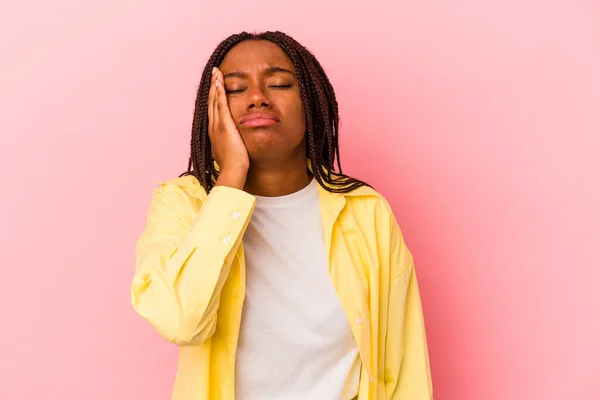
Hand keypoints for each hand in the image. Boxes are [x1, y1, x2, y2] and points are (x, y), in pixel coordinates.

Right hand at [208, 67, 248, 187]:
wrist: (232, 172)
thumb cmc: (234, 166)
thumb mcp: (231, 152)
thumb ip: (232, 144)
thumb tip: (235, 143)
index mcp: (215, 132)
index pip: (213, 110)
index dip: (214, 97)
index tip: (216, 86)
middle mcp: (213, 126)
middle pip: (211, 102)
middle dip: (213, 87)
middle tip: (214, 74)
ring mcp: (217, 125)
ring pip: (214, 100)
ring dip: (215, 85)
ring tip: (216, 72)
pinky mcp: (224, 124)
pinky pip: (221, 104)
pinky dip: (219, 92)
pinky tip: (220, 81)